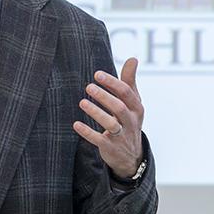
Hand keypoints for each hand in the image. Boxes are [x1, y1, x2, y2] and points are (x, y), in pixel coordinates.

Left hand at [72, 57, 145, 178]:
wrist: (131, 155)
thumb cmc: (129, 120)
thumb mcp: (132, 102)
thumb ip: (129, 81)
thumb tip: (133, 58)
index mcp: (137, 108)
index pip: (126, 93)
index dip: (112, 83)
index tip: (97, 74)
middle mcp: (131, 122)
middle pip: (119, 108)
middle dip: (104, 96)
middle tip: (88, 87)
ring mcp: (122, 136)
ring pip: (111, 124)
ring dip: (96, 113)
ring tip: (82, 102)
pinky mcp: (111, 148)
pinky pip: (99, 140)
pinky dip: (87, 132)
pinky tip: (76, 124)